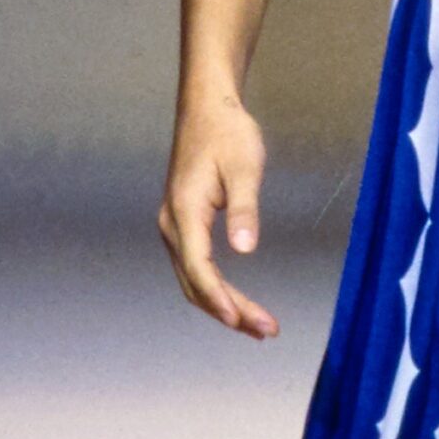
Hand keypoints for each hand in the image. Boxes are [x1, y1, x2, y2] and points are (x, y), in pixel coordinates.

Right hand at [157, 96, 278, 338]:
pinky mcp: (183, 224)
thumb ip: (245, 209)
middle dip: (228, 312)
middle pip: (195, 283)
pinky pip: (195, 267)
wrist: (208, 107)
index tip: (240, 321)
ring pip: (193, 279)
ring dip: (223, 305)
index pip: (199, 268)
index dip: (219, 298)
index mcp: (184, 212)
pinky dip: (216, 289)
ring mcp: (175, 226)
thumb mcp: (245, 167)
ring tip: (258, 326)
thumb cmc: (227, 132)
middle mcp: (172, 225)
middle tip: (266, 331)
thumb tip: (245, 249)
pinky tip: (237, 301)